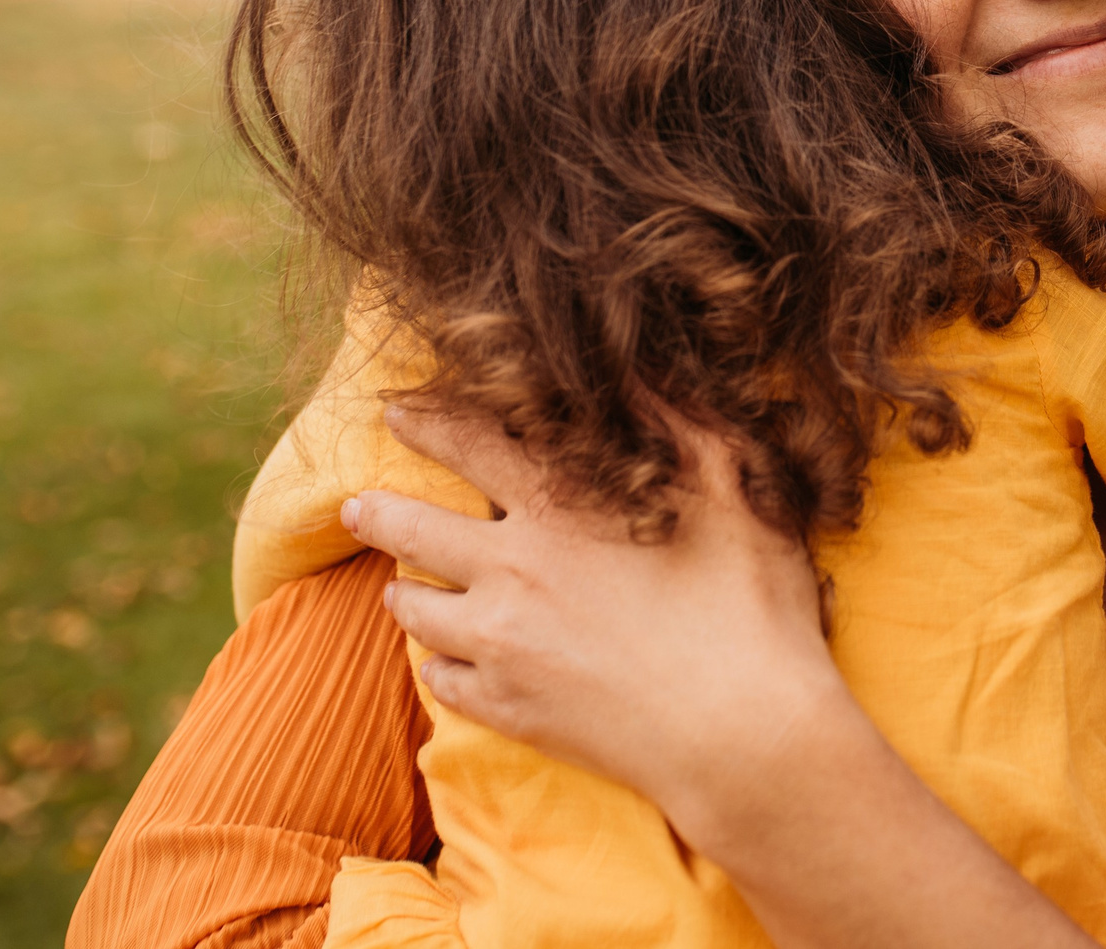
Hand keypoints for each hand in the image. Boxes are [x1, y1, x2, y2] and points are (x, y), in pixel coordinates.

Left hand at [345, 406, 1100, 948]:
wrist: (741, 739)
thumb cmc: (750, 609)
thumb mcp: (734, 491)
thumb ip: (682, 422)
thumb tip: (643, 366)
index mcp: (561, 509)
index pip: (470, 443)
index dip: (428, 419)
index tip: (397, 408)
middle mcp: (513, 572)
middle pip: (410, 529)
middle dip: (375, 510)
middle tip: (355, 503)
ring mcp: (502, 647)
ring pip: (414, 610)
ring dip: (406, 589)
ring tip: (405, 587)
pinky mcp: (508, 710)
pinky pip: (441, 680)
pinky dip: (442, 663)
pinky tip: (453, 659)